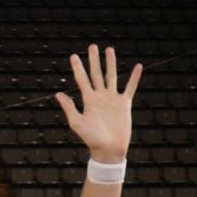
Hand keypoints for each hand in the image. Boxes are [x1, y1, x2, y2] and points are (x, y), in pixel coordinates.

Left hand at [55, 46, 141, 163]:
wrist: (108, 150)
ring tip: (109, 50)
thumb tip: (58, 94)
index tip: (73, 56)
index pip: (82, 80)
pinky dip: (134, 78)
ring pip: (112, 76)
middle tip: (92, 46)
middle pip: (96, 74)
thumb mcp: (77, 123)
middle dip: (94, 60)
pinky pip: (130, 88)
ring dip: (111, 63)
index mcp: (88, 100)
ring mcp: (112, 99)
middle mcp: (100, 97)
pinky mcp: (124, 104)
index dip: (78, 68)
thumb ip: (69, 108)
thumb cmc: (91, 139)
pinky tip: (138, 66)